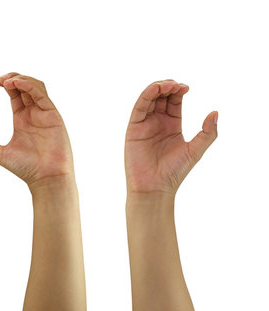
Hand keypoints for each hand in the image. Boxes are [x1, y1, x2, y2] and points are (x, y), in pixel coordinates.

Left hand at [0, 73, 73, 188]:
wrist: (45, 178)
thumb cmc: (26, 168)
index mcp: (22, 119)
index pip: (15, 94)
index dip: (6, 84)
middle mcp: (34, 113)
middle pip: (25, 86)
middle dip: (13, 78)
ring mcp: (45, 113)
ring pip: (36, 86)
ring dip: (22, 79)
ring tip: (8, 81)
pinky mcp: (53, 116)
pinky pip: (42, 95)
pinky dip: (30, 86)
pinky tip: (17, 84)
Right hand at [125, 80, 217, 194]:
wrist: (155, 187)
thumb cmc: (174, 172)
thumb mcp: (195, 150)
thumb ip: (208, 133)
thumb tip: (215, 112)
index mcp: (171, 125)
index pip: (174, 101)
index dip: (179, 90)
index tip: (186, 88)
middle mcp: (157, 122)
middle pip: (161, 96)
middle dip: (169, 86)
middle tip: (178, 86)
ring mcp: (144, 124)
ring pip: (148, 98)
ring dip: (157, 87)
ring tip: (169, 84)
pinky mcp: (133, 128)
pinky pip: (138, 108)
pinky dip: (145, 95)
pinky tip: (155, 88)